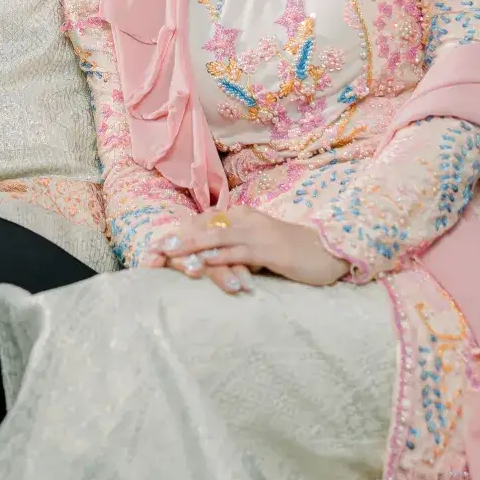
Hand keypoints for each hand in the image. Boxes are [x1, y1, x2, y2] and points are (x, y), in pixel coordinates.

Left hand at [150, 206, 348, 290]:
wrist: (328, 252)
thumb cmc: (291, 253)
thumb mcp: (257, 248)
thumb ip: (233, 251)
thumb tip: (206, 261)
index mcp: (241, 216)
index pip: (202, 222)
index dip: (177, 234)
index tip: (153, 249)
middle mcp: (246, 219)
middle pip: (203, 227)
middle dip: (176, 240)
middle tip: (151, 252)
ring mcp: (258, 233)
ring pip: (216, 237)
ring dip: (190, 247)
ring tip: (168, 256)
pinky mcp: (270, 249)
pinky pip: (239, 252)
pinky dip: (218, 258)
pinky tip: (202, 264)